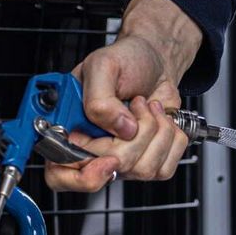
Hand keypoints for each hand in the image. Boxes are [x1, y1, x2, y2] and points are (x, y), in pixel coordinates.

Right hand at [46, 0, 201, 193]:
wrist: (154, 61)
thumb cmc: (125, 61)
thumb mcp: (103, 67)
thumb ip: (100, 100)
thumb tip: (120, 130)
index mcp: (68, 130)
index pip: (63, 174)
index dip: (86, 173)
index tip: (110, 155)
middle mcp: (92, 150)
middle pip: (114, 167)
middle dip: (137, 133)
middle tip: (135, 106)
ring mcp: (121, 159)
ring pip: (143, 170)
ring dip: (157, 132)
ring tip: (148, 109)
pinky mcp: (147, 160)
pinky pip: (164, 169)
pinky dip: (172, 140)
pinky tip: (161, 121)